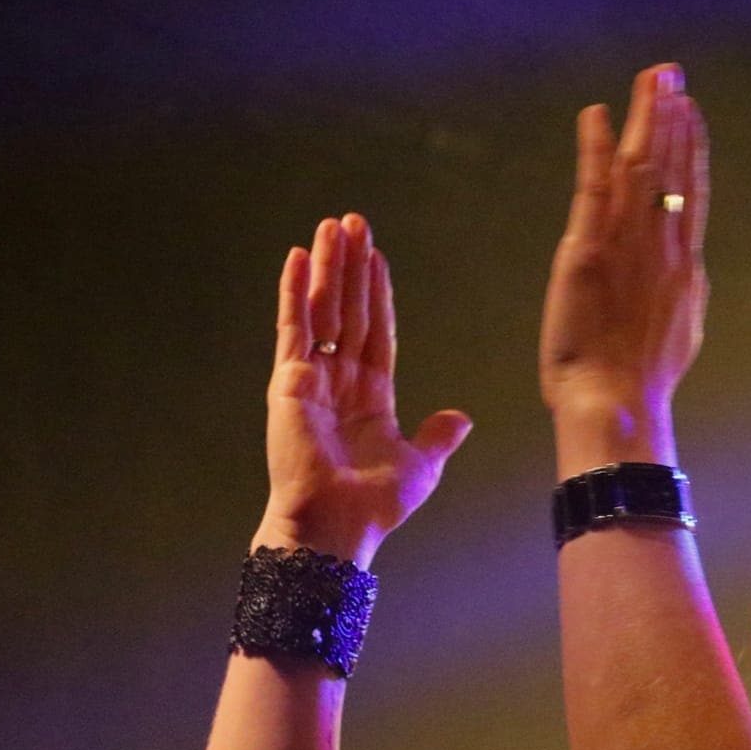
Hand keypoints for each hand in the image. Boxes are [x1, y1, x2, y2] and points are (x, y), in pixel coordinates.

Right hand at [258, 214, 471, 567]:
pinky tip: (298, 257)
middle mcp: (339, 383)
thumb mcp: (419, 466)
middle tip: (354, 222)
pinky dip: (294, 291)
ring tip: (333, 225)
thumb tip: (460, 418)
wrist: (336, 528)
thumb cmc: (372, 507)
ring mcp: (312, 379)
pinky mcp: (290, 381)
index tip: (378, 257)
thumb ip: (437, 437)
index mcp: (371, 399)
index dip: (378, 295)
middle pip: (349, 311)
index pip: (376, 333)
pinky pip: (293, 327)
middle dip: (352, 267)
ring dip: (329, 267)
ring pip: (323, 309)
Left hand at [539, 63, 709, 441]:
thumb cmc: (639, 382)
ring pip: (641, 168)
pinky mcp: (588, 252)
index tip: (691, 111)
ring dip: (646, 120)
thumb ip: (682, 293)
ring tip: (651, 82)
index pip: (691, 193)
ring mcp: (628, 247)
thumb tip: (692, 277)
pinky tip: (595, 117)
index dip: (692, 148)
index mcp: (684, 266)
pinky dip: (594, 149)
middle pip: (672, 168)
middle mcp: (663, 247)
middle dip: (673, 118)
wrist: (616, 404)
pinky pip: (593, 188)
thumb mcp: (677, 330)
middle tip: (671, 76)